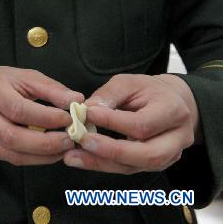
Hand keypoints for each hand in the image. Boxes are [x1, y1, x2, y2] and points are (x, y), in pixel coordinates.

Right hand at [0, 64, 81, 165]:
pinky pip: (10, 159)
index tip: (69, 118)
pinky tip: (49, 152)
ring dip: (42, 156)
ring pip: (11, 153)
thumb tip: (75, 100)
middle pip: (11, 136)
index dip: (46, 117)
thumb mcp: (24, 76)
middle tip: (70, 140)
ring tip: (63, 148)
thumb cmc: (0, 81)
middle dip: (46, 143)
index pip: (17, 109)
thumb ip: (50, 88)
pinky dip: (34, 159)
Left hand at [63, 73, 198, 173]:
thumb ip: (109, 94)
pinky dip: (103, 165)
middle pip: (147, 154)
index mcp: (173, 112)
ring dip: (102, 163)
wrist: (171, 102)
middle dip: (111, 150)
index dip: (113, 121)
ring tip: (74, 156)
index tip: (87, 113)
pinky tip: (82, 159)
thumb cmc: (148, 90)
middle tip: (81, 141)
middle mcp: (177, 138)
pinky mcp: (156, 164)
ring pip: (136, 166)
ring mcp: (169, 155)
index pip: (142, 124)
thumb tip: (87, 109)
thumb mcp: (129, 82)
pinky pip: (129, 169)